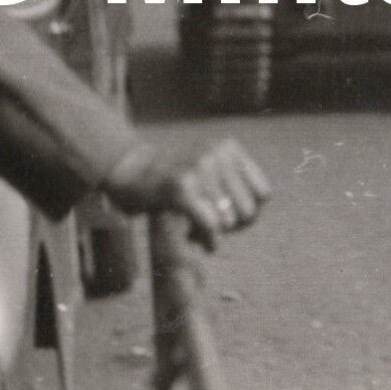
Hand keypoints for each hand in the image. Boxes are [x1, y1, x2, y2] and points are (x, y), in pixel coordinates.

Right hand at [104, 139, 269, 249]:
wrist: (128, 169)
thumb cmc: (171, 178)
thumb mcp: (208, 168)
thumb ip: (233, 185)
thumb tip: (251, 216)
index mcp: (228, 148)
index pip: (263, 193)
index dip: (247, 211)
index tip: (228, 217)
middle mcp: (216, 154)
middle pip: (248, 210)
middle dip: (232, 227)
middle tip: (212, 228)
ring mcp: (198, 168)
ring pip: (229, 221)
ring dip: (215, 234)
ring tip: (198, 230)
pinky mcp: (181, 188)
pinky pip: (210, 226)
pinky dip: (208, 240)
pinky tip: (199, 241)